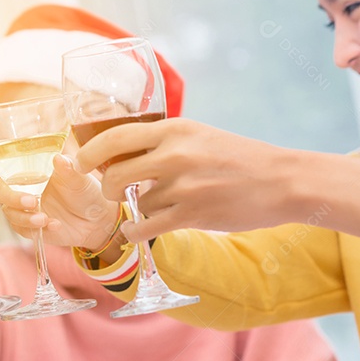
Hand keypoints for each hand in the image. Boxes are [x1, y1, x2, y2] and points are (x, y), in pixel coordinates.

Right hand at [0, 148, 119, 249]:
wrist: (96, 220)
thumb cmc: (85, 191)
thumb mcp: (81, 178)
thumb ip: (69, 169)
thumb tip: (59, 159)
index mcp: (29, 167)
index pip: (0, 159)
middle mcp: (21, 185)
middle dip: (11, 196)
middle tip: (32, 202)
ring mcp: (23, 207)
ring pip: (8, 212)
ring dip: (23, 216)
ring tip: (45, 218)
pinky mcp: (28, 226)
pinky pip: (22, 228)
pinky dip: (35, 228)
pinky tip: (54, 225)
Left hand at [74, 118, 293, 242]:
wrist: (282, 180)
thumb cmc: (237, 157)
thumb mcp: (198, 135)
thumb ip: (162, 141)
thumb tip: (119, 154)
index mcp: (174, 128)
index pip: (115, 137)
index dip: (88, 152)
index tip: (77, 162)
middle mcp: (175, 154)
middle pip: (114, 175)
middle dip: (106, 188)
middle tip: (113, 191)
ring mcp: (184, 186)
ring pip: (134, 203)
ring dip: (136, 209)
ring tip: (153, 207)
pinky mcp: (193, 215)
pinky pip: (145, 227)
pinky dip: (134, 232)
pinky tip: (136, 231)